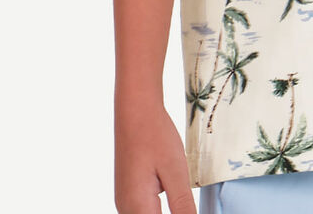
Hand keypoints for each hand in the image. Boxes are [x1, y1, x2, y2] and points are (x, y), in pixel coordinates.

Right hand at [115, 98, 196, 213]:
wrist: (135, 110)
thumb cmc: (155, 135)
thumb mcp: (176, 171)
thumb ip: (183, 205)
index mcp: (137, 207)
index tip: (187, 206)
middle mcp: (125, 208)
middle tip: (186, 201)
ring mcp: (124, 201)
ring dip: (165, 212)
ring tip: (183, 201)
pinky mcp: (128, 192)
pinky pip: (142, 210)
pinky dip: (157, 210)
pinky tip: (172, 197)